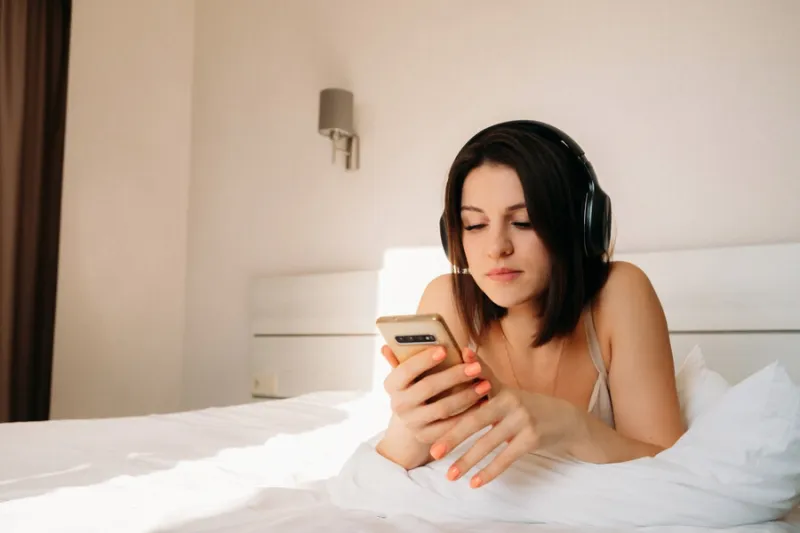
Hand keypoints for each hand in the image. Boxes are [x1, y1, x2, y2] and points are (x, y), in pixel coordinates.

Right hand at [381, 345, 491, 443]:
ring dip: (467, 396)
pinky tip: (483, 403)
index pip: (406, 369)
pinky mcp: (427, 437)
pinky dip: (468, 414)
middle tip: (476, 367)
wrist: (415, 419)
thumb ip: (406, 357)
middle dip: (454, 376)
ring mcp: (412, 423)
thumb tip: (386, 347)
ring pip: (443, 408)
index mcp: (392, 384)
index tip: (444, 349)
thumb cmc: (417, 384)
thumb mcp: (410, 372)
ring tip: (485, 384)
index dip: (424, 360)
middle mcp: (399, 404)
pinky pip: (451, 427)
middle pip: (428, 388)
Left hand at [428, 386, 581, 487]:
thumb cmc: (526, 405)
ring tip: (450, 475)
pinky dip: (489, 472)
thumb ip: (484, 376)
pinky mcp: (532, 439)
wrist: (565, 419)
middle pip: (475, 421)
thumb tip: (464, 351)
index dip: (450, 403)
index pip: (470, 395)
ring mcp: (523, 420)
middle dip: (452, 438)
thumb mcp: (507, 390)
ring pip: (489, 443)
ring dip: (468, 461)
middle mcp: (510, 401)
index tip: (429, 415)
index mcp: (500, 388)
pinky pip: (506, 458)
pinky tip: (474, 483)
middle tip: (433, 452)